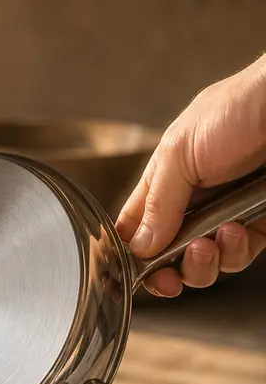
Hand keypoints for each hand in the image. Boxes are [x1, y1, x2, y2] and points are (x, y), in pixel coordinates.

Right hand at [116, 53, 265, 296]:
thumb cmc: (238, 107)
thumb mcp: (179, 153)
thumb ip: (158, 203)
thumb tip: (139, 248)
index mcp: (162, 181)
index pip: (134, 229)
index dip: (130, 255)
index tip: (132, 276)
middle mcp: (191, 201)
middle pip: (168, 255)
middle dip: (169, 270)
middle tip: (171, 274)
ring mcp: (225, 213)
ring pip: (205, 262)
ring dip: (204, 263)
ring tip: (210, 243)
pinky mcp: (258, 220)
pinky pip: (241, 253)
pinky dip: (237, 250)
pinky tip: (239, 230)